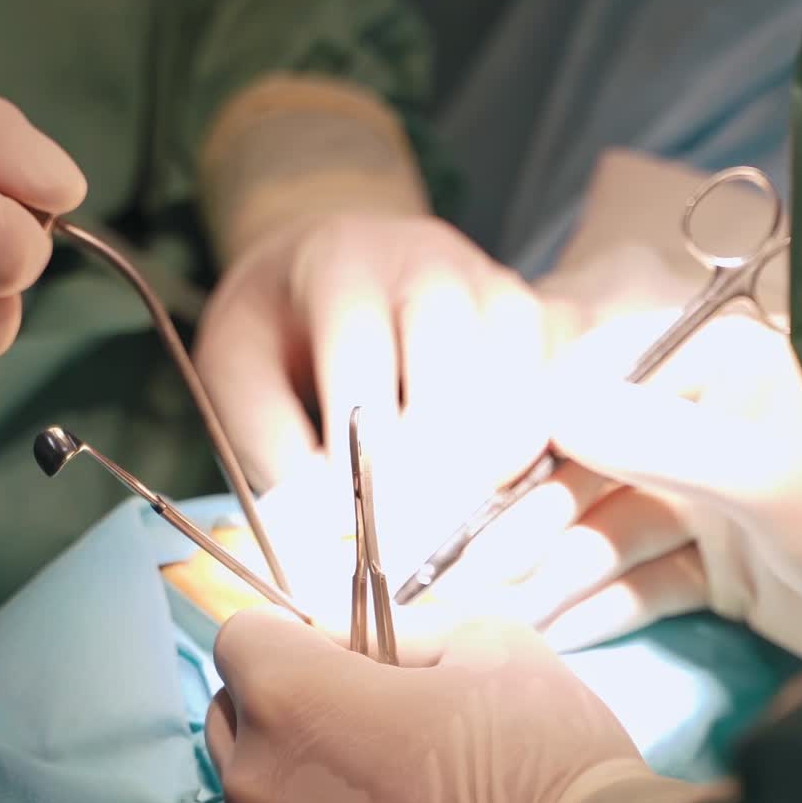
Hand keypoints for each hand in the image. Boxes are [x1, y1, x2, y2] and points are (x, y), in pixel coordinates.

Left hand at [194, 213, 549, 500]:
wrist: (323, 262)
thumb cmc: (276, 328)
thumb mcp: (238, 374)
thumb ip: (276, 444)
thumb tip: (333, 531)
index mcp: (344, 261)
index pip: (363, 349)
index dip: (363, 445)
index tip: (355, 525)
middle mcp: (432, 260)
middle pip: (460, 357)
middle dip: (440, 461)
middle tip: (418, 542)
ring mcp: (495, 286)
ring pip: (524, 375)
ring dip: (497, 464)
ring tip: (460, 531)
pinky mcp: (539, 319)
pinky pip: (563, 387)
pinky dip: (539, 450)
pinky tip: (503, 503)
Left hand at [206, 611, 706, 802]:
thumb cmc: (542, 756)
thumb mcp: (490, 644)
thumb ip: (406, 629)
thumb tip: (368, 643)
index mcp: (294, 700)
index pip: (241, 639)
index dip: (292, 640)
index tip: (339, 661)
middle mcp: (257, 790)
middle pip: (235, 727)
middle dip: (285, 717)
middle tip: (367, 736)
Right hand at [412, 309, 801, 664]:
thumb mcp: (757, 470)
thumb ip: (648, 438)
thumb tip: (549, 411)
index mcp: (708, 371)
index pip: (592, 389)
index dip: (526, 435)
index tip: (475, 480)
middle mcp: (694, 429)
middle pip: (586, 474)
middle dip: (527, 526)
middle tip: (467, 574)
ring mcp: (701, 501)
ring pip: (604, 535)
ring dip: (548, 575)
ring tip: (491, 617)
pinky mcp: (712, 567)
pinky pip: (637, 583)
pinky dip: (595, 608)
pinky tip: (545, 634)